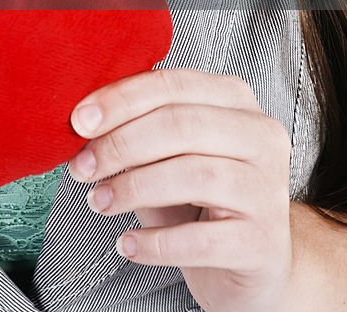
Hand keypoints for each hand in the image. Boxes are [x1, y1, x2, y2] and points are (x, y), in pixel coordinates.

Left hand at [67, 68, 292, 311]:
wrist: (254, 263)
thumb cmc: (202, 199)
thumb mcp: (170, 154)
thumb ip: (138, 128)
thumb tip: (82, 120)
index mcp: (235, 100)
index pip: (173, 84)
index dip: (121, 100)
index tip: (79, 121)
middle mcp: (261, 136)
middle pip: (181, 125)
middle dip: (120, 144)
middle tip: (81, 167)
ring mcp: (267, 189)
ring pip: (192, 175)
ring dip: (133, 188)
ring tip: (98, 201)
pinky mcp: (263, 243)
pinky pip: (201, 240)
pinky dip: (155, 242)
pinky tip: (127, 243)